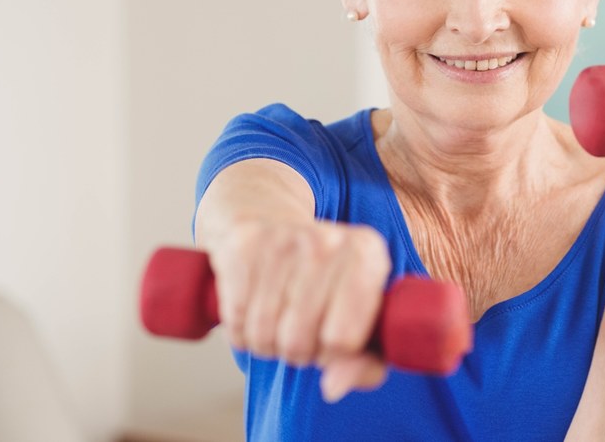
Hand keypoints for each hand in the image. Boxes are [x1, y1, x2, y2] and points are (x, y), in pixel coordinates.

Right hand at [206, 217, 392, 401]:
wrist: (264, 216)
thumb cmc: (319, 278)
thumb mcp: (357, 313)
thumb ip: (365, 362)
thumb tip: (333, 388)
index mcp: (369, 256)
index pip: (344, 341)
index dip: (330, 354)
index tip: (326, 338)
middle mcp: (330, 243)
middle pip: (300, 343)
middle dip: (294, 351)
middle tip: (296, 330)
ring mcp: (285, 240)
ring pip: (264, 336)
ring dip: (265, 343)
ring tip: (274, 321)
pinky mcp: (244, 246)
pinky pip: (235, 320)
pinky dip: (239, 330)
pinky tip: (251, 311)